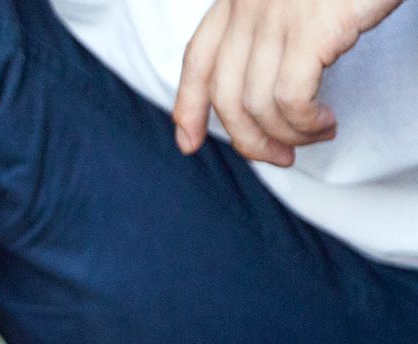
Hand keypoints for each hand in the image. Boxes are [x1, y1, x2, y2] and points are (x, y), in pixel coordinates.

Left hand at [174, 0, 403, 165]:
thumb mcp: (295, 1)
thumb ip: (268, 31)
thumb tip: (256, 96)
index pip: (197, 59)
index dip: (188, 107)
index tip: (189, 143)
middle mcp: (247, 4)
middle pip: (224, 94)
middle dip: (248, 140)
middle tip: (280, 157)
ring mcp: (274, 16)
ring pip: (256, 105)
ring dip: (287, 135)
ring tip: (318, 134)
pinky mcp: (309, 30)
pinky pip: (290, 100)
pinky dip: (305, 123)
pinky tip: (326, 121)